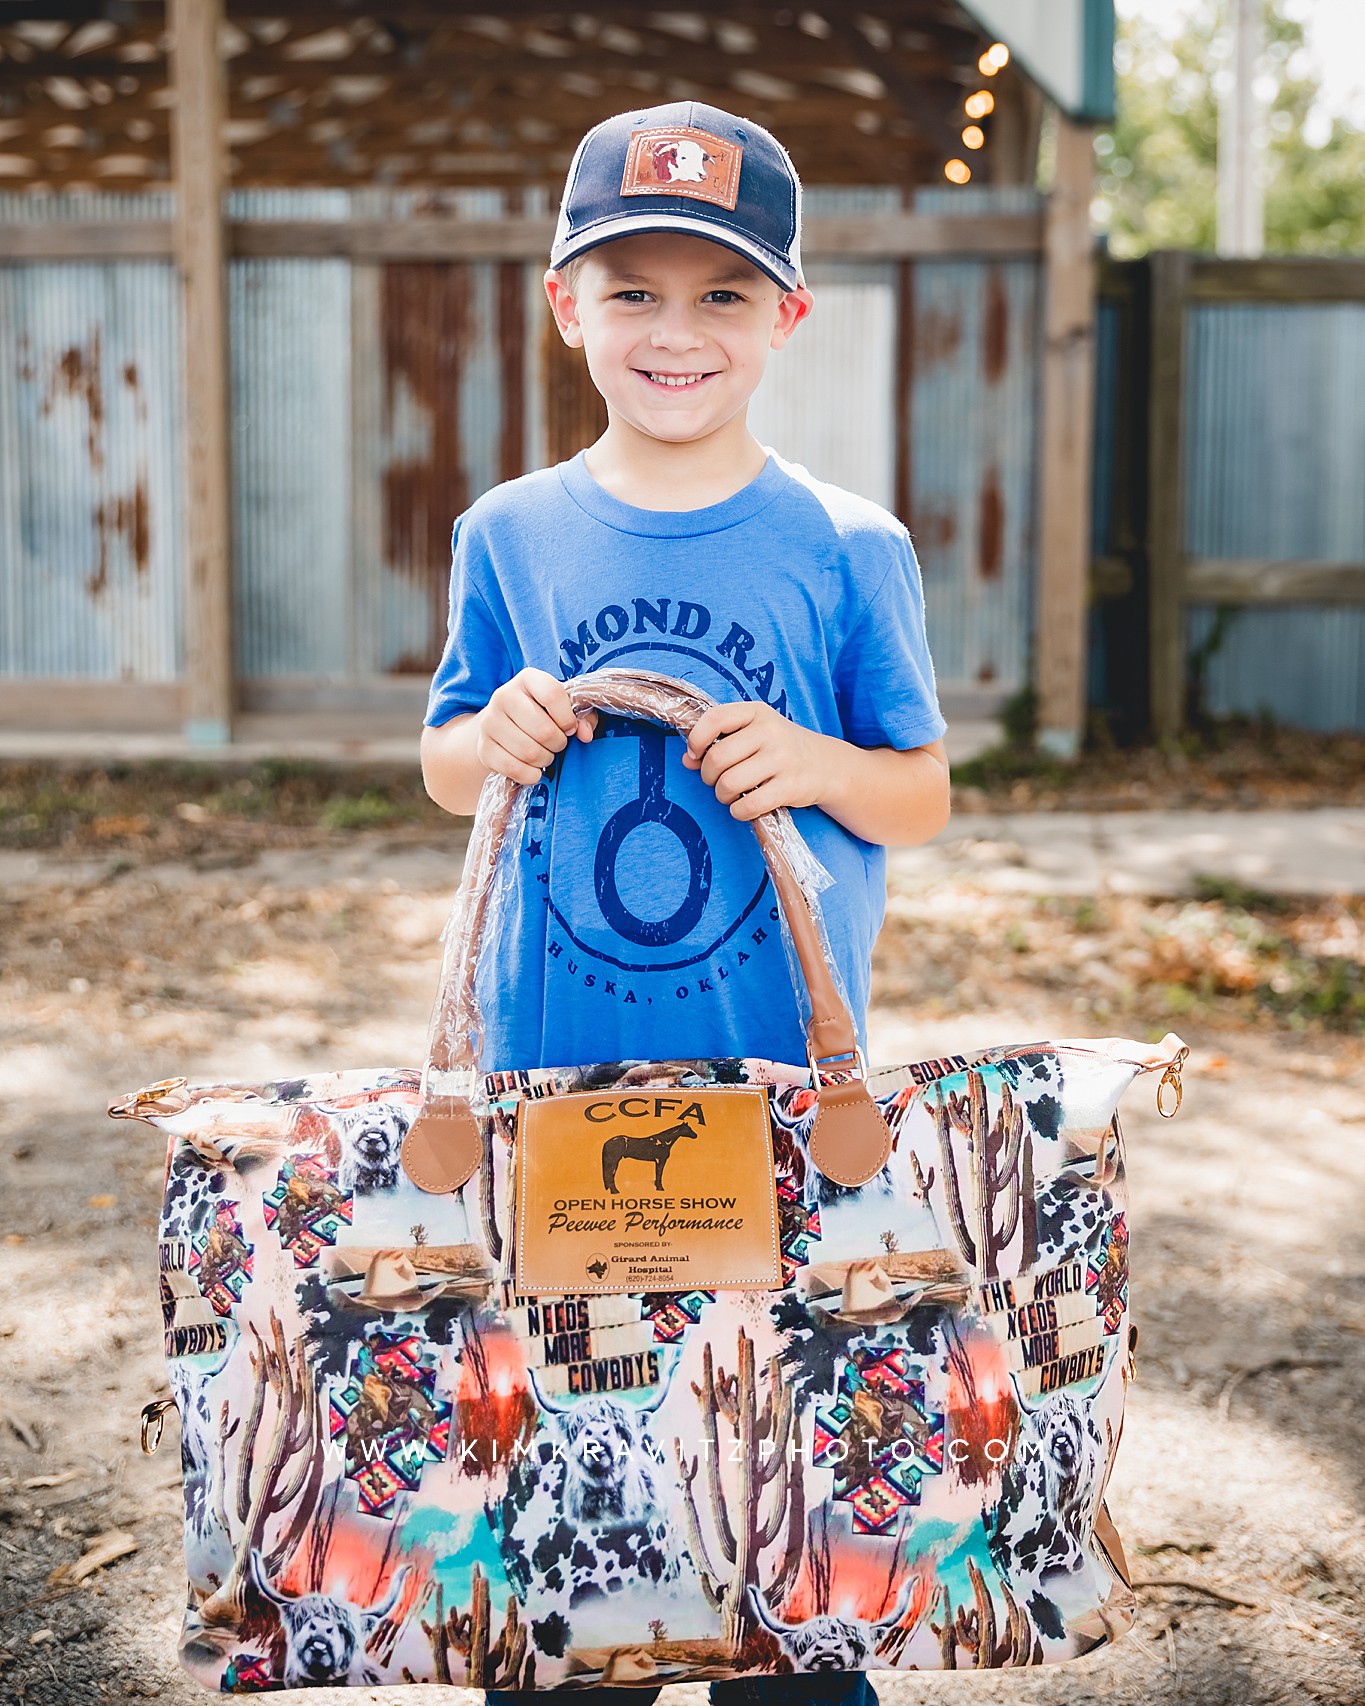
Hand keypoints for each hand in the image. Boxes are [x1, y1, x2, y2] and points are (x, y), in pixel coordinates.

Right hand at [475, 668, 595, 784]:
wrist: (502, 727)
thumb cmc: (542, 715)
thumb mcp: (565, 708)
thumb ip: (583, 716)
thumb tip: (585, 734)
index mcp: (527, 679)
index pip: (552, 694)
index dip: (568, 718)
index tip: (570, 728)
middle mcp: (503, 696)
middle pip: (543, 730)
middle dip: (558, 743)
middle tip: (557, 744)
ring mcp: (490, 722)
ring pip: (529, 752)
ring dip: (545, 760)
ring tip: (545, 754)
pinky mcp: (483, 748)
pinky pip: (514, 768)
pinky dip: (530, 775)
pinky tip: (534, 769)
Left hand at [681, 700, 832, 820]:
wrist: (826, 765)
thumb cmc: (779, 749)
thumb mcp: (752, 734)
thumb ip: (719, 742)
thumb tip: (687, 759)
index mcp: (757, 713)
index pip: (714, 718)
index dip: (696, 739)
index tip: (695, 754)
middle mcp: (770, 732)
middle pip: (717, 758)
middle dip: (708, 776)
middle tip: (716, 780)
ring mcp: (782, 759)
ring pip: (729, 783)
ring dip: (722, 796)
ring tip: (731, 794)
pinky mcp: (790, 786)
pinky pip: (749, 805)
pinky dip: (739, 811)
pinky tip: (744, 806)